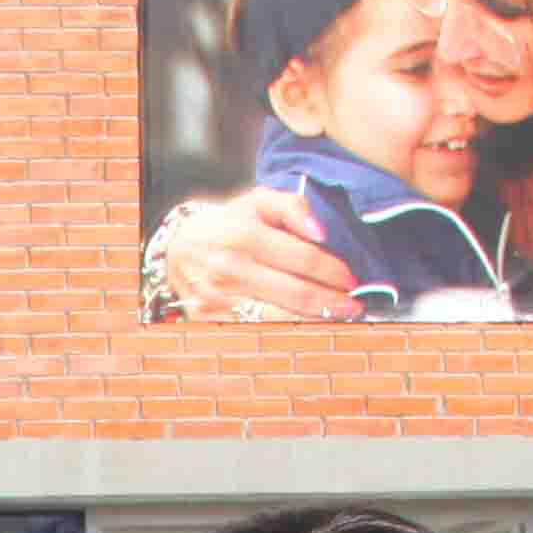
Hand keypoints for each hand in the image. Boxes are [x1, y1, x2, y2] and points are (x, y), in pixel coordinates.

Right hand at [143, 183, 359, 322]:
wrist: (179, 247)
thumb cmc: (228, 223)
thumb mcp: (258, 201)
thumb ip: (293, 207)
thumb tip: (322, 232)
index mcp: (245, 235)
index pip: (304, 259)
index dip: (334, 271)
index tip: (351, 279)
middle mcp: (231, 269)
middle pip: (296, 292)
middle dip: (331, 302)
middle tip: (354, 306)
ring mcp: (220, 298)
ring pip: (280, 318)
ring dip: (314, 321)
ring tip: (336, 318)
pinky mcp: (212, 319)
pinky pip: (258, 329)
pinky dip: (286, 331)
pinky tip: (305, 326)